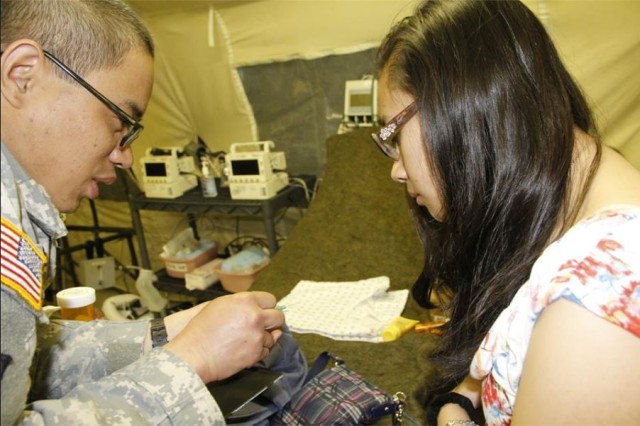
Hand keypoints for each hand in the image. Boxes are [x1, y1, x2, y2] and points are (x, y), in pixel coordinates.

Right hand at [162, 291, 283, 382]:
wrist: (193, 354)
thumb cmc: (201, 329)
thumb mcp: (220, 305)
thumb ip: (242, 304)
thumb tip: (258, 308)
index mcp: (245, 300)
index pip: (271, 299)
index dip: (267, 307)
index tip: (263, 312)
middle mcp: (255, 316)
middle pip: (278, 317)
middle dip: (272, 322)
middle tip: (263, 326)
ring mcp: (257, 335)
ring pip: (273, 336)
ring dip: (263, 339)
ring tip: (245, 341)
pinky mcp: (257, 353)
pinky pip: (266, 351)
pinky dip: (259, 351)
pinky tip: (245, 350)